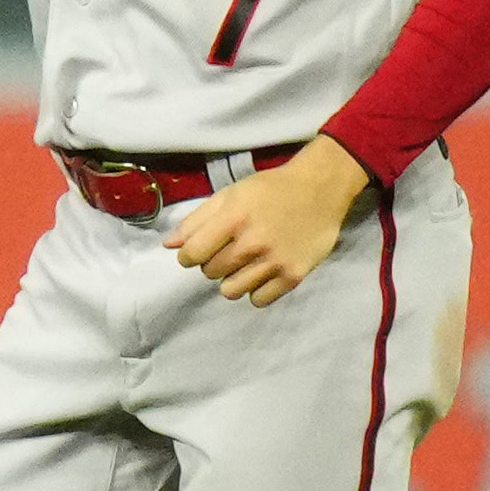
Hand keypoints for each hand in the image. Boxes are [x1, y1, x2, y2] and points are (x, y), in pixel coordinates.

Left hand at [164, 136, 368, 306]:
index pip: (192, 255)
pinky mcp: (293, 276)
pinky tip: (261, 273)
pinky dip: (256, 290)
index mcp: (232, 219)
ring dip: (232, 279)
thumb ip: (197, 220)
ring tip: (244, 263)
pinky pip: (259, 300)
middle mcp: (252, 244)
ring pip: (231, 291)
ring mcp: (274, 262)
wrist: (320, 189)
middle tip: (229, 249)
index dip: (189, 256)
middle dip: (213, 263)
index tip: (197, 251)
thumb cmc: (270, 190)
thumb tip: (169, 246)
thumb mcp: (230, 195)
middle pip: (210, 273)